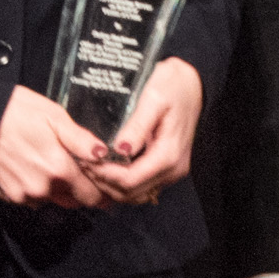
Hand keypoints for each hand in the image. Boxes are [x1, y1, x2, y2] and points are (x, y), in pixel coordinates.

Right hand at [0, 85, 108, 207]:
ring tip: (47, 164)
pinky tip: (28, 167)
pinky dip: (33, 187)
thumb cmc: (16, 110)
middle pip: (71, 201)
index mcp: (59, 169)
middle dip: (77, 191)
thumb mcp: (55, 116)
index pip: (90, 196)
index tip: (104, 189)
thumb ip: (81, 140)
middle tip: (76, 172)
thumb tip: (103, 154)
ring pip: (49, 200)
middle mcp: (41, 188)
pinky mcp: (6, 195)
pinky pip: (28, 197)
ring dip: (54, 189)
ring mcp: (22, 194)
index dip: (100, 193)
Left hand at [88, 59, 201, 204]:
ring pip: (135, 194)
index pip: (130, 180)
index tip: (86, 161)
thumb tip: (120, 149)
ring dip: (111, 186)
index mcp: (168, 154)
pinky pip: (141, 186)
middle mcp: (172, 169)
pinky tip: (107, 168)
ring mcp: (170, 170)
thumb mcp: (154, 98)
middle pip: (131, 193)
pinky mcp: (166, 168)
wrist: (195, 83)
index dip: (104, 175)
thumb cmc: (175, 85)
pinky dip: (122, 183)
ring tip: (92, 166)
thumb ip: (138, 125)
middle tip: (83, 163)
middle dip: (104, 182)